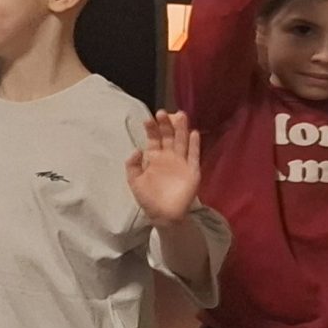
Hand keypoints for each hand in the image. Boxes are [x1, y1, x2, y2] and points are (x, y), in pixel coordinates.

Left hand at [124, 110, 201, 225]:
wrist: (164, 215)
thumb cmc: (148, 198)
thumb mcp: (135, 182)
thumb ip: (132, 166)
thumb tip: (136, 150)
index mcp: (154, 158)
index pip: (153, 139)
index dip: (151, 130)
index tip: (148, 119)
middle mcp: (168, 157)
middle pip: (168, 137)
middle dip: (165, 125)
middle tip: (162, 113)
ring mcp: (181, 163)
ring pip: (182, 142)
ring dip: (181, 129)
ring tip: (180, 115)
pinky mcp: (192, 171)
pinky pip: (194, 155)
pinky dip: (194, 145)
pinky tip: (194, 133)